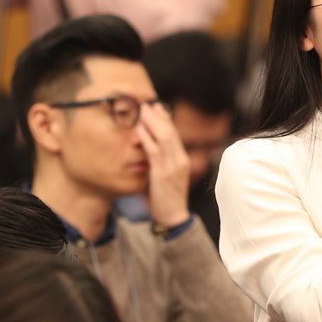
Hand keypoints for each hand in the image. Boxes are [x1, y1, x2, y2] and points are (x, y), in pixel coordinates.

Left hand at [136, 102, 190, 227]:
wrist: (173, 216)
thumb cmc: (167, 198)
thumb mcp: (167, 177)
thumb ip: (161, 162)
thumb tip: (151, 149)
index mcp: (182, 159)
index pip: (175, 134)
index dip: (166, 120)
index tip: (157, 108)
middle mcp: (180, 159)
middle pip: (171, 132)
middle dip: (159, 116)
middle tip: (147, 104)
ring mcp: (173, 166)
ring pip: (164, 137)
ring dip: (152, 122)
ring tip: (142, 110)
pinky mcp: (163, 173)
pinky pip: (154, 151)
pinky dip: (147, 138)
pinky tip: (139, 129)